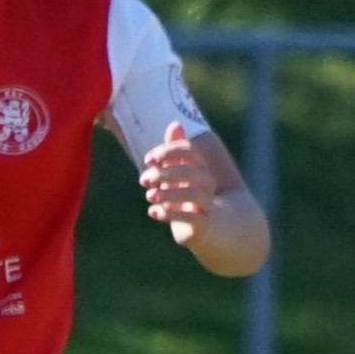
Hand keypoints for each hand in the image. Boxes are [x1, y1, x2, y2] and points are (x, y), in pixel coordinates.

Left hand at [137, 125, 229, 244]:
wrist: (211, 230)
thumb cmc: (188, 198)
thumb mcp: (178, 176)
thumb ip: (174, 154)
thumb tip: (175, 124)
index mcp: (200, 168)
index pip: (189, 151)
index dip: (169, 151)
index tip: (147, 160)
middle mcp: (207, 184)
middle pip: (190, 171)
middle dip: (164, 173)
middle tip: (143, 180)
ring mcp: (207, 205)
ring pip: (193, 194)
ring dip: (168, 193)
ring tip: (149, 196)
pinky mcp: (203, 226)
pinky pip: (192, 218)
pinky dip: (170, 214)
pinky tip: (153, 212)